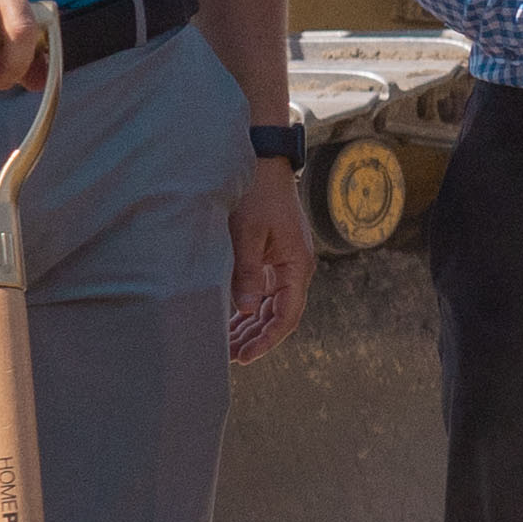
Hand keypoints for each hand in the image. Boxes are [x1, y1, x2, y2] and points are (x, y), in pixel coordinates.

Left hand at [227, 158, 312, 362]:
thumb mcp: (248, 233)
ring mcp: (283, 264)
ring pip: (270, 307)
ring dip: (250, 326)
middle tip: (228, 358)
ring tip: (226, 346)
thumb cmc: (256, 194)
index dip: (267, 339)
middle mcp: (295, 269)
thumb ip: (247, 273)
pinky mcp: (271, 258)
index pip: (287, 315)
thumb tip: (247, 310)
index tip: (245, 356)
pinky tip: (229, 322)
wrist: (262, 163)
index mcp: (297, 266)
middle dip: (255, 338)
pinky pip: (262, 292)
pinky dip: (247, 309)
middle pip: (278, 316)